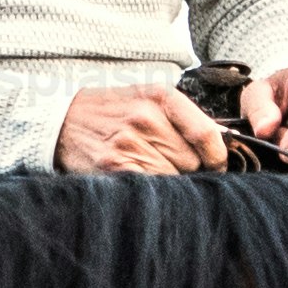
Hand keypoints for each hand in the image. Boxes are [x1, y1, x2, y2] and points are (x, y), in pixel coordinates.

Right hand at [52, 82, 217, 175]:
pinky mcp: (115, 166)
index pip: (207, 134)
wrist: (63, 121)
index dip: (218, 156)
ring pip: (174, 178)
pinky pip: (151, 187)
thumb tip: (224, 141)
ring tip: (151, 171)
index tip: (217, 165)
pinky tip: (142, 181)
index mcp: (160, 97)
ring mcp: (130, 143)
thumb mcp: (148, 98)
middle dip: (189, 169)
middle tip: (171, 165)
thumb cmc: (112, 111)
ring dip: (170, 181)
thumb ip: (185, 117)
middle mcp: (147, 118)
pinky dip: (153, 190)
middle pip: (193, 161)